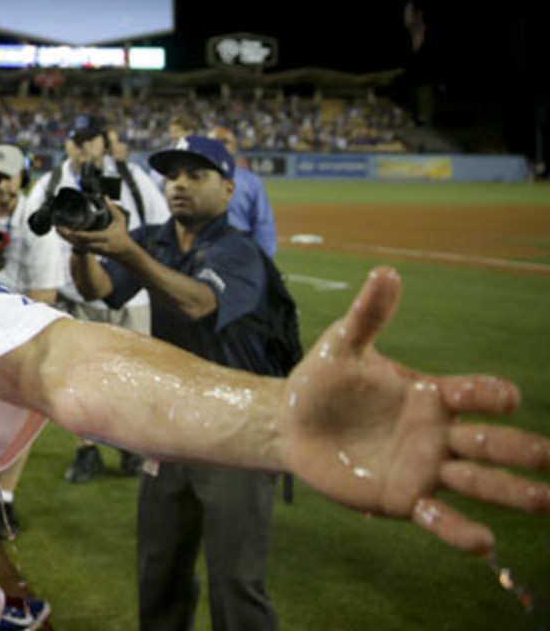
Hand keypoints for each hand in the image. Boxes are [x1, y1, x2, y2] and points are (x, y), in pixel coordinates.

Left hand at [56, 200, 134, 258]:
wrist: (125, 253)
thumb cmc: (122, 235)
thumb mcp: (120, 221)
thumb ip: (113, 209)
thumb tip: (106, 197)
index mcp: (106, 237)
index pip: (90, 237)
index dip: (79, 235)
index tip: (70, 230)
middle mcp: (98, 245)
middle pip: (80, 243)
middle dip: (68, 237)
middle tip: (58, 228)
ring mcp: (94, 250)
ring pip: (77, 246)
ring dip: (67, 239)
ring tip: (58, 230)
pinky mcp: (91, 251)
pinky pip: (78, 246)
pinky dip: (70, 240)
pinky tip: (64, 234)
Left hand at [285, 267, 549, 553]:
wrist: (290, 424)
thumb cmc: (321, 382)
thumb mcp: (342, 346)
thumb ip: (367, 316)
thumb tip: (385, 272)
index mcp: (432, 394)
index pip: (473, 394)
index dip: (490, 394)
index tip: (506, 398)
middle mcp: (438, 433)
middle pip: (489, 443)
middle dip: (520, 449)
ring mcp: (424, 468)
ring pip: (476, 482)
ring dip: (510, 492)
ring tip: (543, 500)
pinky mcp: (403, 499)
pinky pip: (439, 519)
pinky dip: (460, 531)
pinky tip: (484, 542)